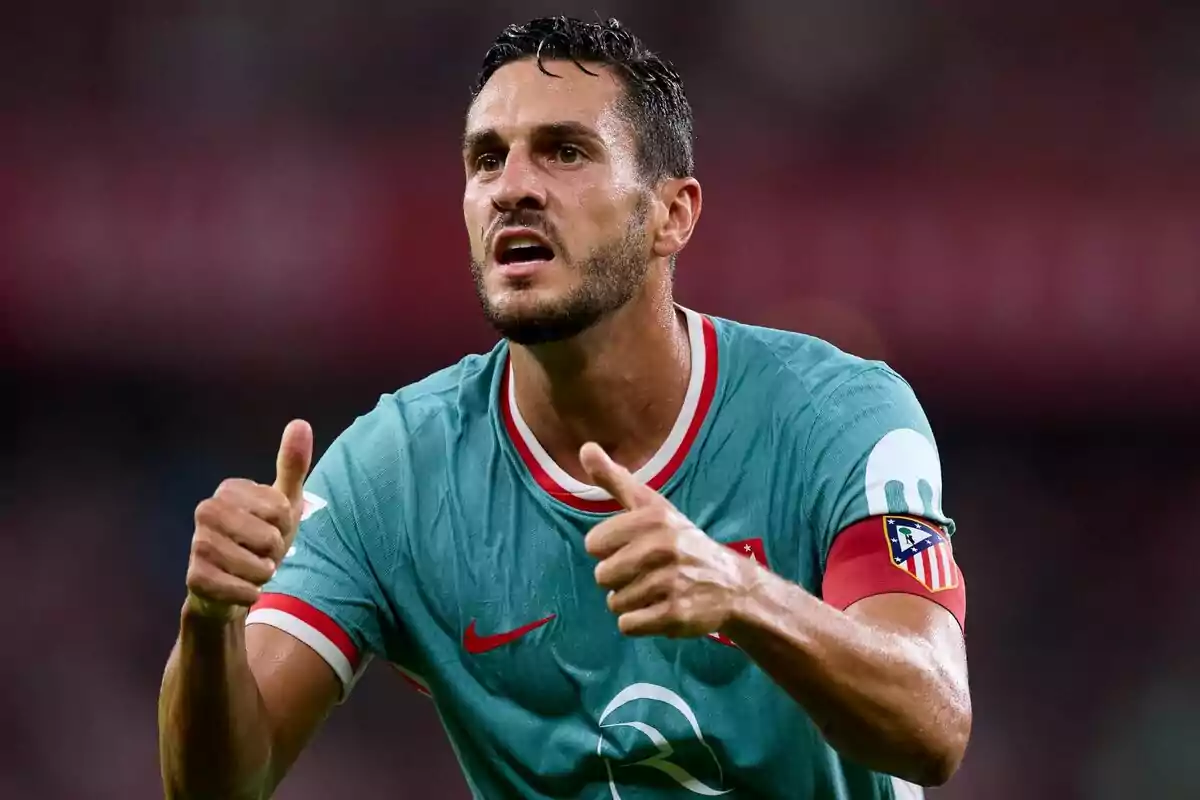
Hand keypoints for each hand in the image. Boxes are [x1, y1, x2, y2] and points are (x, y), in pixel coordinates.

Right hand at [184, 420, 312, 619]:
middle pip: (268, 536)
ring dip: (263, 573)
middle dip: (275, 551)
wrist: (234, 586)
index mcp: (229, 489)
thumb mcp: (283, 502)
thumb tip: (300, 423)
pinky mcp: (194, 577)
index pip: (281, 509)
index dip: (285, 525)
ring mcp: (196, 543)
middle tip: (263, 553)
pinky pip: (237, 588)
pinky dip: (249, 593)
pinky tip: (244, 589)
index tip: (271, 528)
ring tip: (253, 570)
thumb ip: (292, 464)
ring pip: (254, 564)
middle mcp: (206, 511)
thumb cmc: (261, 538)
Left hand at [580, 442, 754, 637]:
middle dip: (619, 579)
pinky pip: (629, 625)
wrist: (731, 584)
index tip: (632, 548)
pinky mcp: (676, 615)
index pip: (595, 543)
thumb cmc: (680, 542)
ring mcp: (671, 583)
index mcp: (654, 519)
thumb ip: (615, 480)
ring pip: (615, 603)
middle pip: (602, 575)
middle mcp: (663, 548)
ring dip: (630, 602)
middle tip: (646, 573)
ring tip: (656, 591)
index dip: (609, 550)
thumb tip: (585, 448)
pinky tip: (659, 610)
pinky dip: (638, 622)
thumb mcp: (651, 506)